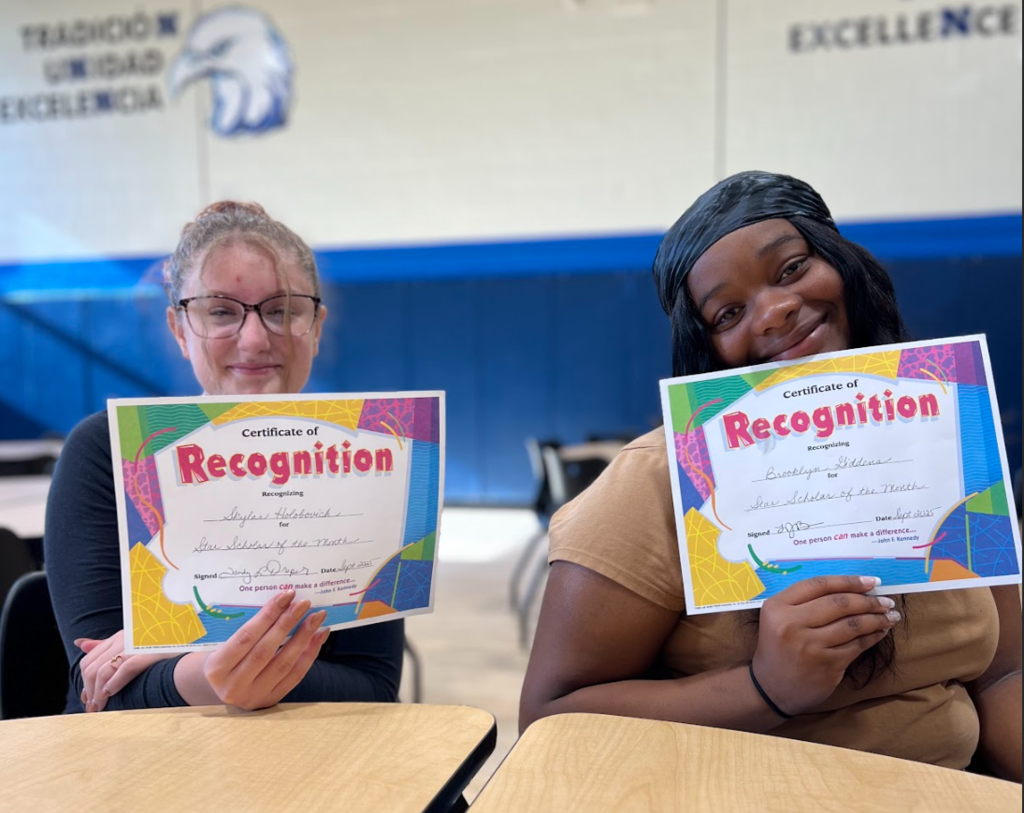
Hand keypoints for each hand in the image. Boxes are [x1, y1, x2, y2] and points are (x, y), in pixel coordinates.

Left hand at [75, 630, 173, 711]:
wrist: (193, 642)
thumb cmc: (166, 646)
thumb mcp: (134, 642)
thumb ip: (107, 645)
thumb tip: (79, 643)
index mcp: (121, 635)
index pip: (89, 659)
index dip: (85, 682)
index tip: (88, 699)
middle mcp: (126, 637)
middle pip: (92, 667)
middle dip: (89, 691)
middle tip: (93, 708)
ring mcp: (137, 644)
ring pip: (103, 670)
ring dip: (98, 693)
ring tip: (100, 707)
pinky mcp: (150, 652)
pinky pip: (125, 668)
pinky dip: (114, 683)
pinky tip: (110, 695)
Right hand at [201, 590, 328, 709]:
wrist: (222, 689)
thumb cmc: (224, 658)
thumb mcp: (222, 645)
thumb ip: (245, 629)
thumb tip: (281, 603)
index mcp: (217, 668)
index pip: (246, 637)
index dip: (268, 614)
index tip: (286, 596)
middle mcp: (234, 685)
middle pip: (266, 650)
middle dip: (288, 623)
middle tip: (304, 603)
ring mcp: (254, 696)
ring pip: (284, 664)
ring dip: (303, 637)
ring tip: (316, 618)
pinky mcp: (271, 700)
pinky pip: (295, 676)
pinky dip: (309, 654)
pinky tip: (318, 636)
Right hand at [751, 575, 900, 715]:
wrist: (770, 688)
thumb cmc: (778, 648)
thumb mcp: (779, 619)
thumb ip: (805, 603)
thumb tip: (851, 590)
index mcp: (777, 606)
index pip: (819, 585)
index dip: (848, 581)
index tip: (871, 581)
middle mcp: (792, 623)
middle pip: (839, 603)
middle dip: (868, 600)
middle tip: (886, 601)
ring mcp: (810, 646)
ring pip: (852, 624)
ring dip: (876, 618)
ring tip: (890, 615)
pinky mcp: (827, 665)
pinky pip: (857, 645)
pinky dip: (873, 636)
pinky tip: (880, 631)